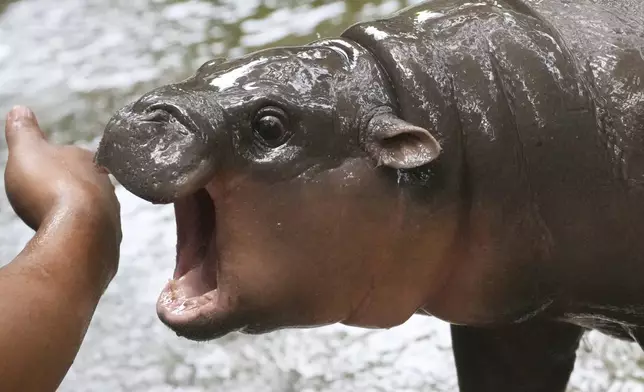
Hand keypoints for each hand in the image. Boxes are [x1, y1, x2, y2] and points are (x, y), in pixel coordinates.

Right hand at [4, 106, 121, 285]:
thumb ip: (24, 131)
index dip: (60, 162)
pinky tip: (70, 243)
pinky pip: (94, 239)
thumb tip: (20, 109)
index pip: (77, 157)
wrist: (80, 231)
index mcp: (90, 162)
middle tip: (54, 196)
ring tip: (60, 222)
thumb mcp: (28, 151)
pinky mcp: (109, 244)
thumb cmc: (50, 187)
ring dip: (79, 216)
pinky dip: (82, 239)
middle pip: (90, 186)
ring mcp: (112, 216)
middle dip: (73, 190)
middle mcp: (108, 188)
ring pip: (95, 212)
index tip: (49, 167)